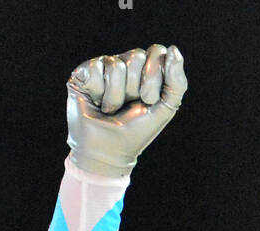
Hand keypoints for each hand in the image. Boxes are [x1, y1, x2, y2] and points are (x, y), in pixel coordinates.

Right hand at [66, 44, 187, 177]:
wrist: (108, 152)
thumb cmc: (136, 131)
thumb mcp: (164, 109)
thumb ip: (177, 82)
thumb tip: (174, 49)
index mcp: (145, 69)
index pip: (157, 52)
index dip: (154, 77)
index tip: (149, 100)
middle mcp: (125, 64)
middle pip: (137, 56)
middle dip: (136, 88)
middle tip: (129, 105)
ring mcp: (103, 66)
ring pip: (116, 66)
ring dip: (116, 96)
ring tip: (110, 109)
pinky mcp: (83, 72)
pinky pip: (95, 69)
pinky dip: (99, 93)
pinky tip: (96, 103)